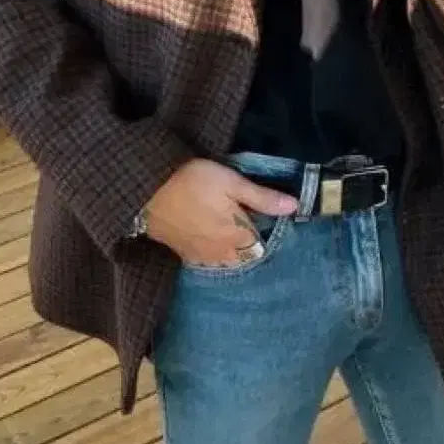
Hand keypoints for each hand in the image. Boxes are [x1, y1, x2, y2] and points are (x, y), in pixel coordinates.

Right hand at [145, 159, 297, 266]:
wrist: (148, 190)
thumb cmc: (195, 181)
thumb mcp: (232, 182)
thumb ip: (263, 198)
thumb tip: (295, 207)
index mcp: (239, 238)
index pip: (264, 246)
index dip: (267, 231)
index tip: (264, 216)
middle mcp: (223, 254)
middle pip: (245, 256)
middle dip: (250, 244)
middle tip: (249, 220)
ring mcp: (201, 257)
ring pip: (226, 261)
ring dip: (232, 251)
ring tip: (230, 230)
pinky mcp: (184, 254)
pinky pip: (206, 261)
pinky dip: (213, 253)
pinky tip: (210, 237)